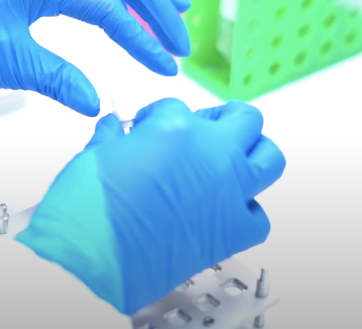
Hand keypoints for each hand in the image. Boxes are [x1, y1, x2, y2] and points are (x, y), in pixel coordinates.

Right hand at [17, 99, 285, 314]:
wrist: (99, 255)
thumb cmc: (92, 204)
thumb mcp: (95, 155)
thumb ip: (112, 136)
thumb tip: (115, 128)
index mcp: (176, 127)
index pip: (177, 107)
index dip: (158, 116)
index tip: (147, 127)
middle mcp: (212, 153)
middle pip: (243, 118)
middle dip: (223, 119)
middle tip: (204, 128)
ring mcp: (229, 190)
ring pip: (269, 157)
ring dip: (253, 153)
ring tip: (232, 159)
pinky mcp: (234, 230)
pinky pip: (258, 215)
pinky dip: (246, 209)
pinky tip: (224, 209)